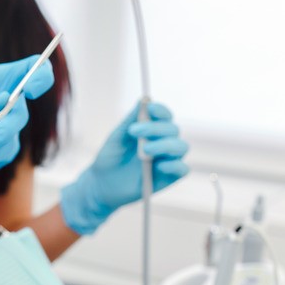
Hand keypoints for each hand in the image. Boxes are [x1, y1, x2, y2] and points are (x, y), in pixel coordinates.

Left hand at [0, 54, 54, 176]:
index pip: (33, 70)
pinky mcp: (1, 149)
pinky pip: (4, 155)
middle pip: (21, 112)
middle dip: (4, 128)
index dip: (40, 76)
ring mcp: (6, 126)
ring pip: (13, 137)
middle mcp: (6, 102)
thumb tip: (7, 100)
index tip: (30, 90)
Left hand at [59, 102, 188, 234]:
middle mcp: (164, 143)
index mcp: (152, 130)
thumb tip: (144, 99)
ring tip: (145, 150)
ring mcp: (168, 160)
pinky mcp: (169, 177)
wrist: (102, 185)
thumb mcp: (117, 138)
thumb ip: (131, 120)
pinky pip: (182, 169)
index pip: (164, 116)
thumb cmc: (110, 158)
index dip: (161, 110)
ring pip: (181, 147)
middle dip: (156, 128)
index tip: (150, 108)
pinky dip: (174, 165)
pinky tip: (159, 166)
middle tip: (135, 131)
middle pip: (173, 130)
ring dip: (165, 145)